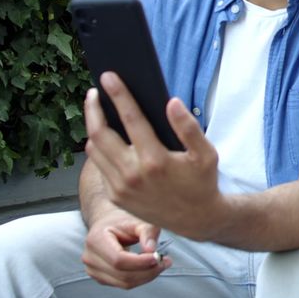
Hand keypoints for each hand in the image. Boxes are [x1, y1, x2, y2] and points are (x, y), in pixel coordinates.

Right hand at [81, 207, 168, 288]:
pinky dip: (139, 278)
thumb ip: (146, 232)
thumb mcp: (136, 220)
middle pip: (122, 274)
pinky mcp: (100, 277)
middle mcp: (90, 257)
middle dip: (147, 271)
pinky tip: (149, 267)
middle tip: (165, 261)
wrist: (107, 223)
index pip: (118, 259)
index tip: (158, 257)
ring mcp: (93, 270)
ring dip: (146, 276)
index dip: (140, 262)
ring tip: (161, 263)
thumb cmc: (122, 220)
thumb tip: (152, 250)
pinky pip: (123, 284)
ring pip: (124, 282)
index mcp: (96, 240)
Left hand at [84, 72, 224, 241]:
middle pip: (100, 133)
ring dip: (92, 127)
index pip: (130, 118)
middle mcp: (133, 175)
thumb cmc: (202, 183)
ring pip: (94, 150)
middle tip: (93, 92)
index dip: (118, 94)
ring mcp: (121, 188)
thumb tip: (172, 102)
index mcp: (155, 160)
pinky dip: (98, 148)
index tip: (108, 77)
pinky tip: (104, 136)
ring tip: (96, 111)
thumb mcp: (206, 154)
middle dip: (93, 108)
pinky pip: (100, 166)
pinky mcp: (116, 197)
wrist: (196, 220)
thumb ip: (189, 128)